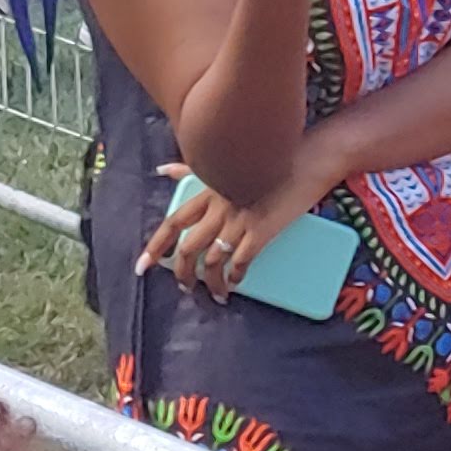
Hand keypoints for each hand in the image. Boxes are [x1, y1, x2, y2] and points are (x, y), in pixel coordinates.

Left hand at [141, 162, 300, 300]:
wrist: (309, 158)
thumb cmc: (270, 156)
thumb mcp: (227, 160)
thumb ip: (193, 168)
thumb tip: (162, 169)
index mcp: (209, 190)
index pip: (173, 222)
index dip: (155, 247)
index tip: (142, 267)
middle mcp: (219, 207)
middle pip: (189, 249)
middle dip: (182, 274)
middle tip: (185, 288)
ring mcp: (239, 220)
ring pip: (212, 261)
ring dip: (210, 283)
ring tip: (215, 294)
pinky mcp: (261, 231)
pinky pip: (240, 262)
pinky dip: (234, 277)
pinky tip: (236, 283)